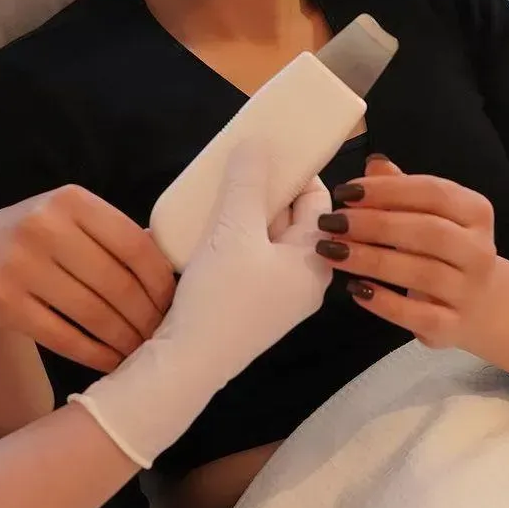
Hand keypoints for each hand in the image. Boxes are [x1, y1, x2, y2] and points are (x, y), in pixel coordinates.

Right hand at [0, 186, 175, 372]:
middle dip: (146, 316)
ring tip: (140, 352)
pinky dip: (94, 353)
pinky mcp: (2, 301)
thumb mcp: (70, 221)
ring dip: (124, 339)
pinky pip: (62, 336)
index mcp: (70, 199)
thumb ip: (113, 234)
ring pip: (92, 312)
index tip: (174, 304)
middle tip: (161, 337)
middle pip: (115, 282)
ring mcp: (19, 264)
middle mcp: (43, 225)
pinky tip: (110, 361)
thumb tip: (173, 264)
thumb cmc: (37, 240)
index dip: (159, 281)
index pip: (133, 243)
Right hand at [69, 144, 332, 467]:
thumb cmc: (223, 297)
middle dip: (269, 189)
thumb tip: (257, 144)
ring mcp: (279, 295)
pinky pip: (252, 258)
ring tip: (224, 187)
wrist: (189, 364)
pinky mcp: (252, 305)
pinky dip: (237, 236)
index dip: (298, 171)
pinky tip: (213, 224)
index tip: (272, 148)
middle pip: (294, 219)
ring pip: (270, 238)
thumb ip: (247, 183)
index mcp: (315, 261)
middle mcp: (305, 279)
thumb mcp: (233, 230)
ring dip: (250, 211)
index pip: (319, 202)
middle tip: (243, 163)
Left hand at [319, 154, 499, 350]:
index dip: (387, 190)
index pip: (433, 193)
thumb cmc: (446, 249)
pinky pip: (418, 315)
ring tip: (331, 251)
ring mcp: (468, 292)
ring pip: (421, 274)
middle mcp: (478, 251)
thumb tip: (373, 164)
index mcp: (475, 212)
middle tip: (332, 222)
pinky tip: (355, 289)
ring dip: (371, 260)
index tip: (345, 192)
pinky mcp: (453, 327)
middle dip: (374, 224)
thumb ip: (402, 189)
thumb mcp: (431, 214)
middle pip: (427, 232)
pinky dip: (385, 303)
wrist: (485, 306)